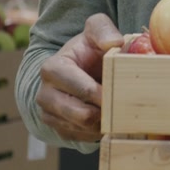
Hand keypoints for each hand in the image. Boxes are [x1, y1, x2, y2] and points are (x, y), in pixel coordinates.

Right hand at [35, 14, 122, 142]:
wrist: (78, 70)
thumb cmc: (88, 49)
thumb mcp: (96, 30)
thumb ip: (103, 30)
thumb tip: (113, 44)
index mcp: (52, 69)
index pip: (82, 89)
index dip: (105, 93)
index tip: (123, 91)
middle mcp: (45, 95)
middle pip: (82, 115)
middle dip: (106, 111)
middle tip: (124, 103)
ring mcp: (49, 116)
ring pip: (85, 130)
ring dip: (104, 122)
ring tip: (116, 107)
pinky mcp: (59, 131)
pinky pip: (83, 139)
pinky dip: (99, 131)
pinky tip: (107, 115)